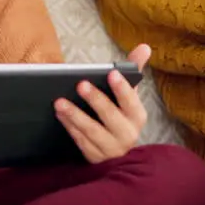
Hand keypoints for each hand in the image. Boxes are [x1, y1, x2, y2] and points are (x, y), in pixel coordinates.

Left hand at [55, 43, 151, 163]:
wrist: (115, 149)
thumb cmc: (120, 114)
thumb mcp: (128, 94)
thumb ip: (133, 70)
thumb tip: (145, 46)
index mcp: (137, 116)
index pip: (131, 101)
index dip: (122, 88)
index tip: (111, 73)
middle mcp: (128, 134)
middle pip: (111, 116)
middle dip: (96, 100)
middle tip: (80, 84)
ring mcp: (112, 148)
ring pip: (93, 132)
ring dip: (75, 116)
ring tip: (59, 101)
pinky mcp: (97, 158)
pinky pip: (82, 142)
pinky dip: (70, 128)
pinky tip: (60, 115)